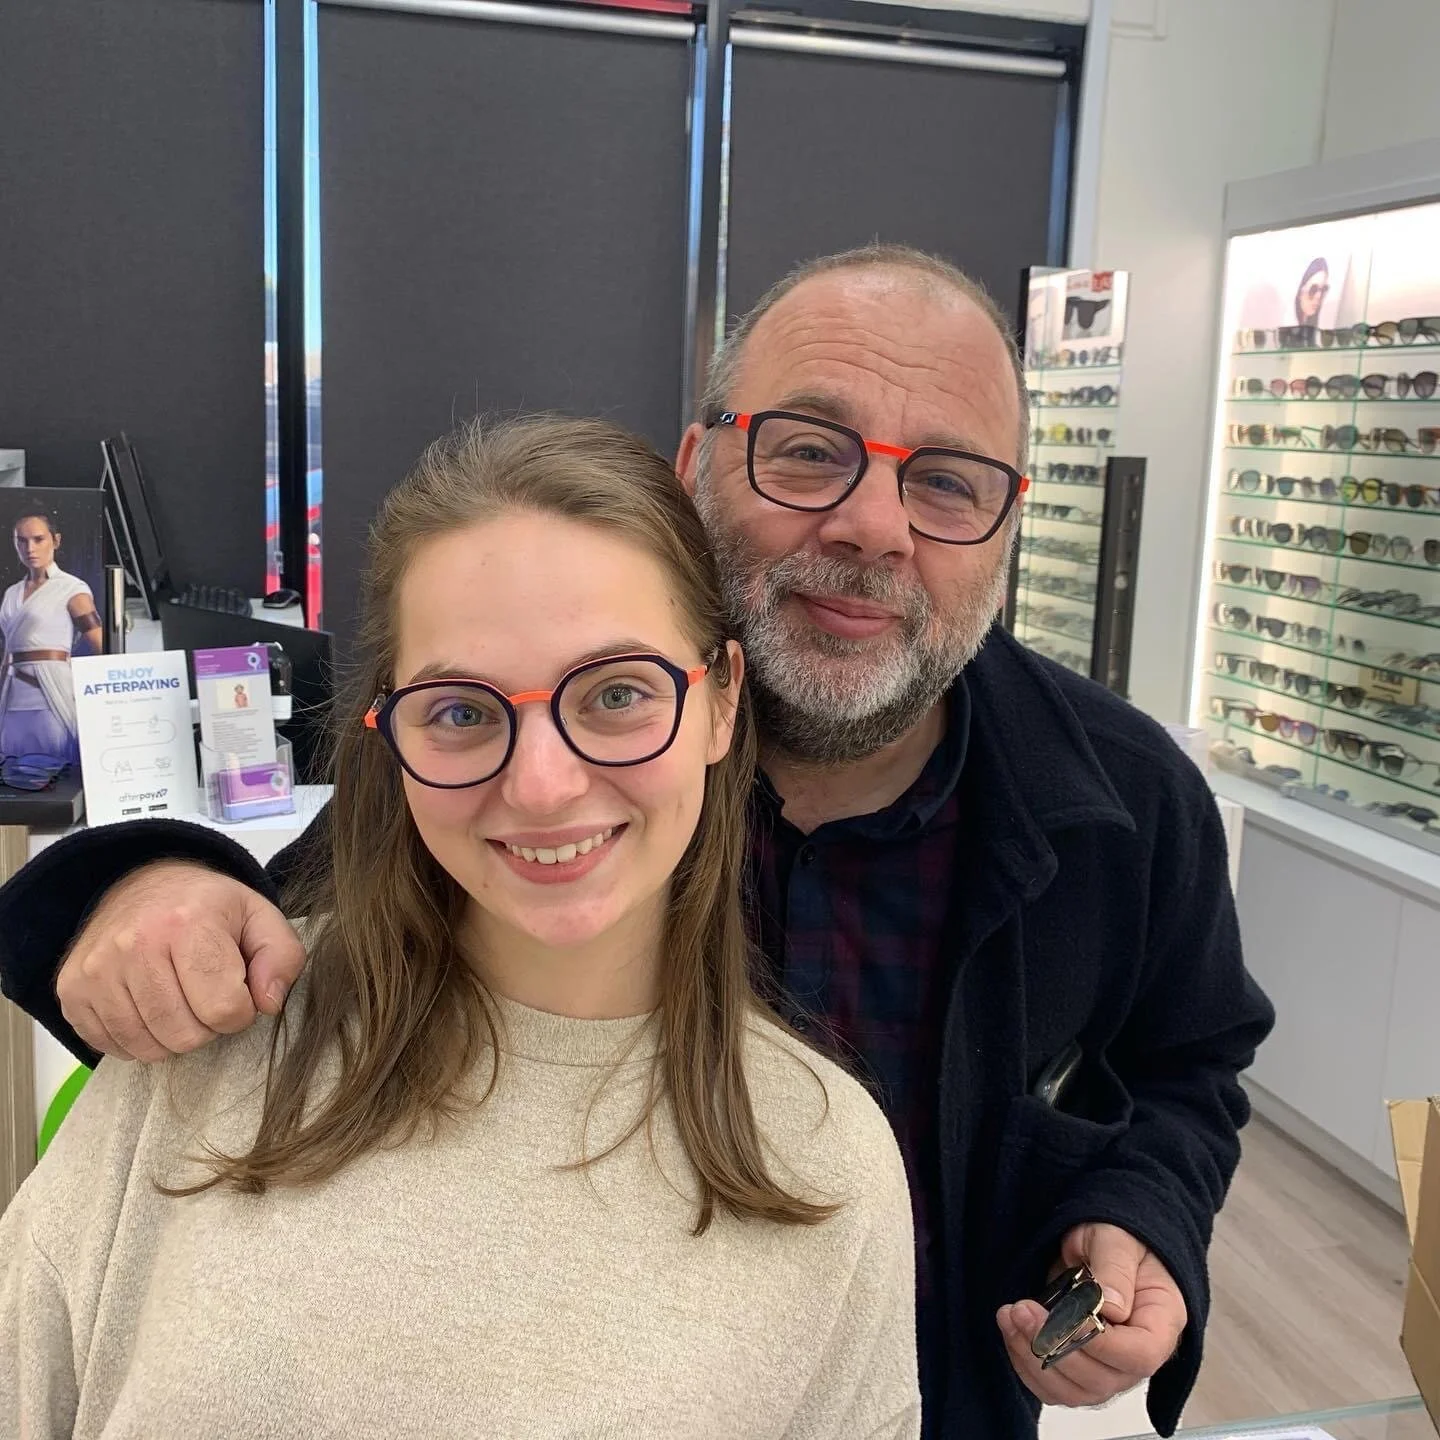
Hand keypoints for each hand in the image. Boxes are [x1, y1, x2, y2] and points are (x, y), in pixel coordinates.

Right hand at [56, 861, 306, 1061]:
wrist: (144, 885)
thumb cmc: (209, 907)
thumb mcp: (260, 918)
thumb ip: (282, 959)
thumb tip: (268, 1004)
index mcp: (188, 923)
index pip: (223, 1008)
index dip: (241, 1011)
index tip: (237, 990)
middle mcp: (134, 945)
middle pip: (184, 1035)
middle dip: (208, 1026)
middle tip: (206, 995)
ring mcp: (96, 970)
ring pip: (148, 1047)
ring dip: (173, 1036)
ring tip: (180, 999)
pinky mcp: (72, 990)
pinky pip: (112, 1046)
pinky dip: (138, 1039)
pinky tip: (150, 1006)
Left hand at [996, 1222, 1186, 1408]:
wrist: (1096, 1243)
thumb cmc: (1115, 1238)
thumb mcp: (1115, 1239)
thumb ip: (1114, 1269)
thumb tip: (1111, 1307)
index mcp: (1161, 1321)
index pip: (1141, 1355)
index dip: (1101, 1345)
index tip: (1065, 1316)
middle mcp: (1138, 1354)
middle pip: (1101, 1380)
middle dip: (1054, 1347)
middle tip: (1022, 1309)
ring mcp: (1109, 1368)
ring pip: (1073, 1392)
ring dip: (1033, 1359)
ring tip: (1011, 1316)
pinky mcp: (1080, 1369)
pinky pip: (1053, 1388)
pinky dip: (1027, 1366)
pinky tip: (1013, 1331)